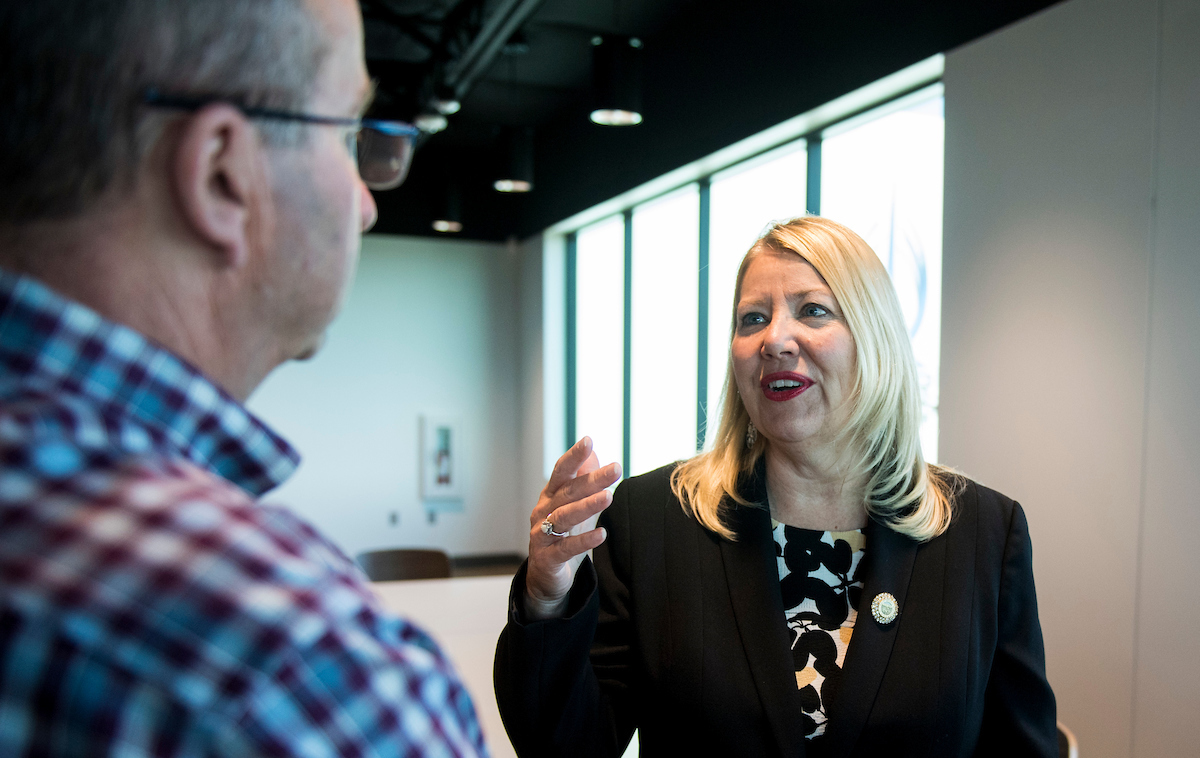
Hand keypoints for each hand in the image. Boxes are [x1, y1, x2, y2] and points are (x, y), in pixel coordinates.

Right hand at [524, 436, 621, 619]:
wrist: (545, 577)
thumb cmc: (561, 536)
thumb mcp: (572, 506)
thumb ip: (582, 482)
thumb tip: (594, 454)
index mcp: (551, 496)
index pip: (562, 472)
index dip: (574, 456)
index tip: (588, 440)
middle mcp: (543, 512)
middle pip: (568, 492)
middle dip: (592, 479)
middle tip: (616, 468)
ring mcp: (542, 535)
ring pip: (564, 517)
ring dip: (587, 506)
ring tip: (608, 496)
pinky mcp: (547, 558)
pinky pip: (566, 548)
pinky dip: (584, 541)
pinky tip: (602, 534)